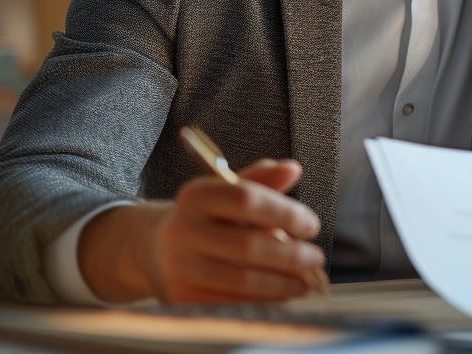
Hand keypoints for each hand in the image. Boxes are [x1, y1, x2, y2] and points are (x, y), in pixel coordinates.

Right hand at [80, 159, 325, 303]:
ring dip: (282, 283)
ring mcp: (181, 267)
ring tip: (305, 282)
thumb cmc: (206, 217)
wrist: (156, 249)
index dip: (285, 213)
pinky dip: (264, 300)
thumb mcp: (226, 191)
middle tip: (315, 258)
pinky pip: (232, 302)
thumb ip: (260, 180)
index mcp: (196, 195)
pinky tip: (283, 294)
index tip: (311, 226)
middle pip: (248, 246)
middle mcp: (183, 230)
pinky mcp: (182, 297)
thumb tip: (293, 168)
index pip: (247, 199)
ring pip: (242, 280)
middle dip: (291, 256)